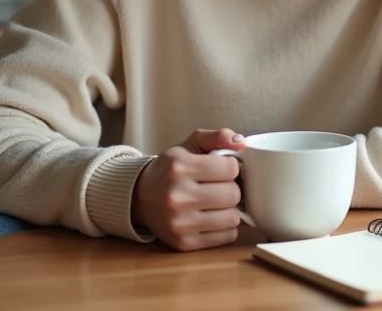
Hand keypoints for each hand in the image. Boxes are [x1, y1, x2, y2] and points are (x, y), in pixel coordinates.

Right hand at [131, 128, 245, 251]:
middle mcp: (177, 196)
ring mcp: (179, 223)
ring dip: (230, 209)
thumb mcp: (189, 146)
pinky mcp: (184, 243)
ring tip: (217, 203)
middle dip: (232, 188)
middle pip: (233, 194)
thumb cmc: (170, 170)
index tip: (223, 169)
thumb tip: (241, 141)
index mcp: (179, 167)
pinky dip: (225, 227)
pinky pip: (226, 237)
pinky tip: (212, 218)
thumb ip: (216, 137)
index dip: (231, 167)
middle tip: (220, 186)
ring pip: (232, 218)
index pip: (230, 168)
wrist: (140, 198)